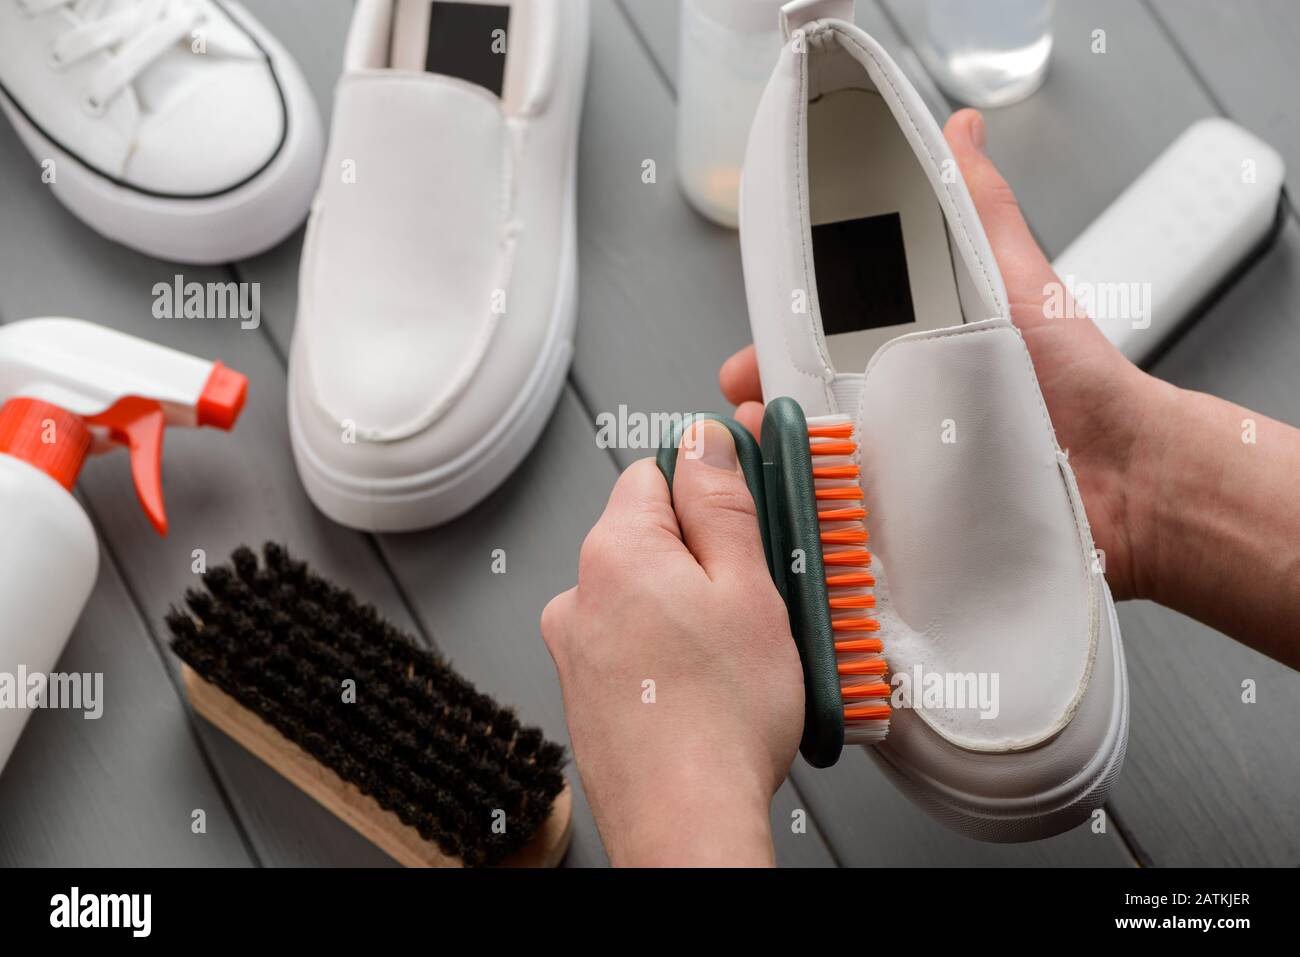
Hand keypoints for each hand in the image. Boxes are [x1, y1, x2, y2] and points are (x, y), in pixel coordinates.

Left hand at [541, 420, 803, 865]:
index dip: (710, 490)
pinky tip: (707, 688)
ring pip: (645, 595)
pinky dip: (668, 655)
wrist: (685, 823)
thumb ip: (721, 503)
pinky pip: (633, 646)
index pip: (656, 471)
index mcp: (614, 552)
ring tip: (737, 656)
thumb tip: (705, 443)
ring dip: (689, 609)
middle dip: (705, 557)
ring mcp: (577, 650)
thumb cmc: (719, 721)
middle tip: (756, 599)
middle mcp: (579, 595)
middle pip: (651, 536)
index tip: (747, 517)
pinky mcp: (587, 695)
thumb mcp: (747, 587)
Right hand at [722, 109, 1170, 600]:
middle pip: (805, 401)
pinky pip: (848, 514)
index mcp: (911, 343)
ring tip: (771, 461)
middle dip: (764, 403)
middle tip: (749, 407)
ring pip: (815, 460)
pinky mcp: (909, 518)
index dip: (776, 342)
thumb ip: (979, 207)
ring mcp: (899, 463)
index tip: (749, 352)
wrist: (1125, 476)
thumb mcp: (1014, 279)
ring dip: (782, 461)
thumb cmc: (1074, 378)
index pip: (821, 338)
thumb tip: (961, 131)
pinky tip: (801, 512)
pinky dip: (819, 513)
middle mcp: (896, 403)